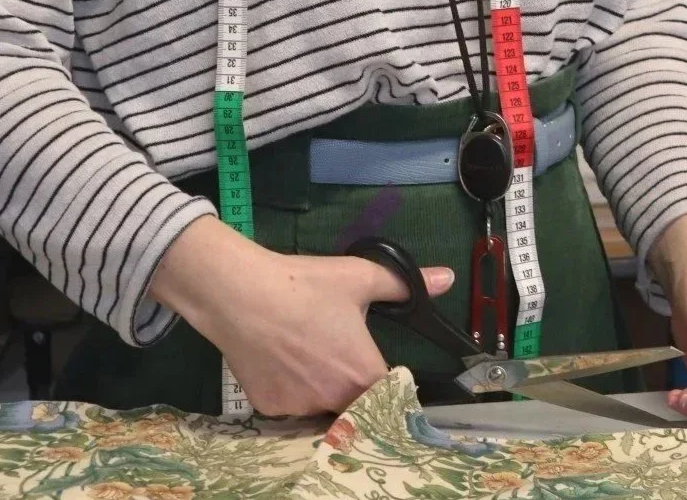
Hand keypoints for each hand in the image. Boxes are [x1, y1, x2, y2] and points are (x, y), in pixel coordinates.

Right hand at [149, 216, 453, 416]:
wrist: (239, 294)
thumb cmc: (304, 285)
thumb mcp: (359, 276)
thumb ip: (405, 283)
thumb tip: (447, 278)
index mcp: (363, 373)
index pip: (390, 395)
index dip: (390, 386)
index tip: (384, 373)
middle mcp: (334, 401)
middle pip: (355, 403)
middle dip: (354, 386)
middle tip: (340, 354)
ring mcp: (299, 409)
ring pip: (321, 405)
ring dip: (322, 387)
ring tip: (306, 350)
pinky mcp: (270, 408)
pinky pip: (290, 404)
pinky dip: (291, 387)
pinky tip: (281, 358)